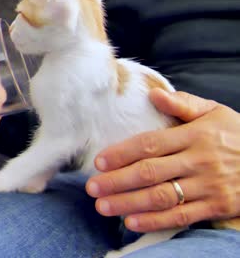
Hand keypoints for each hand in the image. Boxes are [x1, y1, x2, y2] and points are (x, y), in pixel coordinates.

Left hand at [86, 89, 239, 232]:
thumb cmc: (236, 134)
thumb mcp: (215, 111)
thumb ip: (184, 104)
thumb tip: (154, 95)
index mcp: (194, 135)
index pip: (150, 144)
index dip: (122, 153)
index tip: (99, 162)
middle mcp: (199, 160)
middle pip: (150, 172)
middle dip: (117, 181)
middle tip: (92, 187)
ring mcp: (208, 185)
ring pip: (162, 196)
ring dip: (128, 203)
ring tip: (103, 206)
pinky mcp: (217, 207)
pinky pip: (182, 216)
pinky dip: (155, 221)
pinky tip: (131, 222)